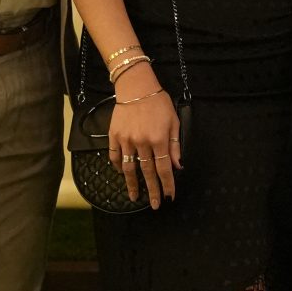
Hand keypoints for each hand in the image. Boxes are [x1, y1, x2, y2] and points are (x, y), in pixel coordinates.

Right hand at [108, 69, 182, 208]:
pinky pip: (115, 156)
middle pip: (147, 173)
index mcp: (159, 139)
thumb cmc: (157, 102)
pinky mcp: (114, 136)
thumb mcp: (173, 121)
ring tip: (134, 196)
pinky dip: (118, 167)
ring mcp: (126, 140)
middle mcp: (142, 142)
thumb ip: (175, 145)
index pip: (164, 168)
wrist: (135, 86)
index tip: (168, 197)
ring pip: (129, 168)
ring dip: (132, 185)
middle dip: (152, 190)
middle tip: (153, 205)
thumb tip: (177, 165)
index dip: (167, 185)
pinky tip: (122, 174)